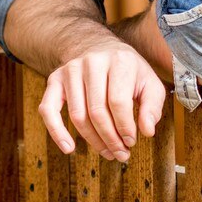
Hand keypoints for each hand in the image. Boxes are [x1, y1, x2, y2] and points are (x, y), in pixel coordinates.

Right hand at [37, 38, 166, 161]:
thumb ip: (153, 106)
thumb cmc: (127, 71)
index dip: (125, 127)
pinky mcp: (55, 80)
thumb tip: (147, 131)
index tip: (131, 141)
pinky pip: (48, 109)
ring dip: (92, 140)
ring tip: (106, 152)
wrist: (99, 47)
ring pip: (77, 115)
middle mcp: (92, 63)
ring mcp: (70, 70)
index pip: (118, 102)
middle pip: (97, 112)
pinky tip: (68, 147)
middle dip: (110, 138)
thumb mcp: (149, 83)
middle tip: (120, 153)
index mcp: (118, 61)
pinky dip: (56, 131)